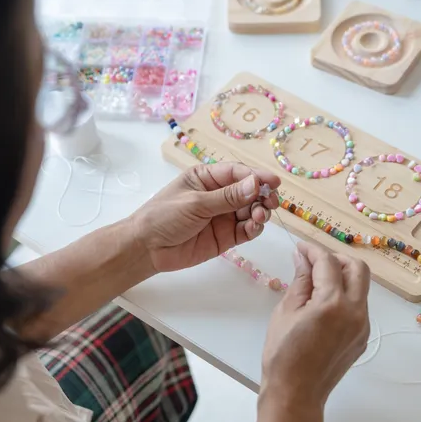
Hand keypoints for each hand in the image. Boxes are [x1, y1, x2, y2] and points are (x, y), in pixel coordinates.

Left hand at [131, 162, 281, 272]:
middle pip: (249, 192)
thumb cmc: (164, 216)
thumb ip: (227, 196)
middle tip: (271, 203)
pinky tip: (254, 228)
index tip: (273, 182)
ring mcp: (222, 217)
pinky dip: (253, 229)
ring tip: (259, 217)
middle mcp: (218, 195)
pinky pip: (245, 230)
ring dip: (259, 213)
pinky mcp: (225, 237)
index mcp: (207, 178)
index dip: (257, 176)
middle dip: (262, 196)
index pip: (237, 173)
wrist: (146, 248)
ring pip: (250, 211)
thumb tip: (256, 184)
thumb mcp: (196, 202)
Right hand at [260, 242, 370, 412]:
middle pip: (358, 269)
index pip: (327, 263)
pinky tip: (323, 305)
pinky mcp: (362, 337)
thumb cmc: (283, 355)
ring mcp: (363, 326)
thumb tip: (302, 258)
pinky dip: (344, 296)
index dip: (313, 250)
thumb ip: (300, 281)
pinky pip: (358, 306)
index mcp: (333, 304)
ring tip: (316, 283)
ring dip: (343, 277)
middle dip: (337, 259)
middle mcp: (355, 312)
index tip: (300, 247)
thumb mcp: (286, 312)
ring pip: (361, 288)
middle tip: (314, 262)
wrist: (296, 395)